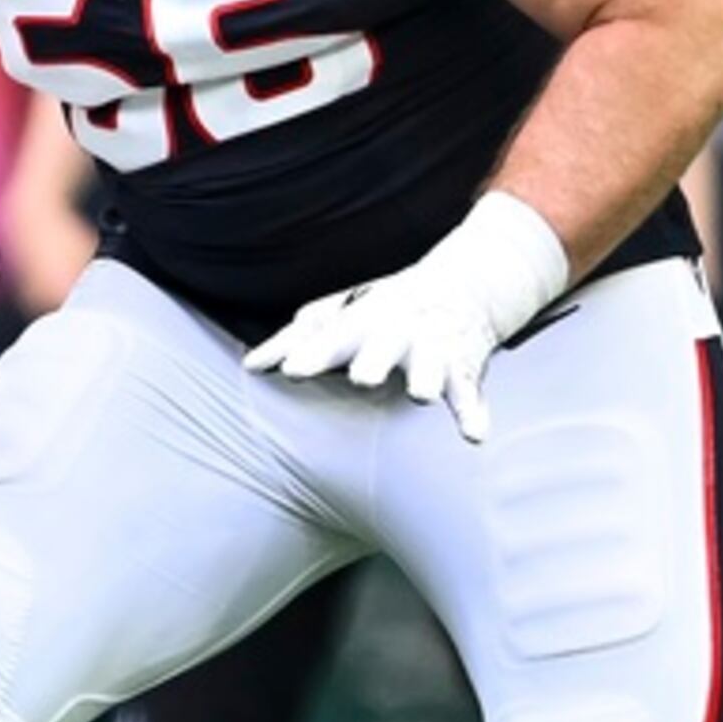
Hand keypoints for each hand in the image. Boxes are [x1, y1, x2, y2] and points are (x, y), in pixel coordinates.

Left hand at [242, 194, 568, 443]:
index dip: (313, 353)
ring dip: (426, 376)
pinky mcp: (464, 366)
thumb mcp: (342, 314)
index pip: (334, 335)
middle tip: (361, 379)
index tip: (289, 370)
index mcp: (363, 319)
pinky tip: (473, 436)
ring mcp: (433, 347)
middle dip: (373, 358)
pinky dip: (472, 413)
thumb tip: (248, 367)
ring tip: (420, 394)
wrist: (463, 285)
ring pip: (431, 362)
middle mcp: (398, 330)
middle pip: (383, 343)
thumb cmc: (383, 310)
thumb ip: (297, 339)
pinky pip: (468, 391)